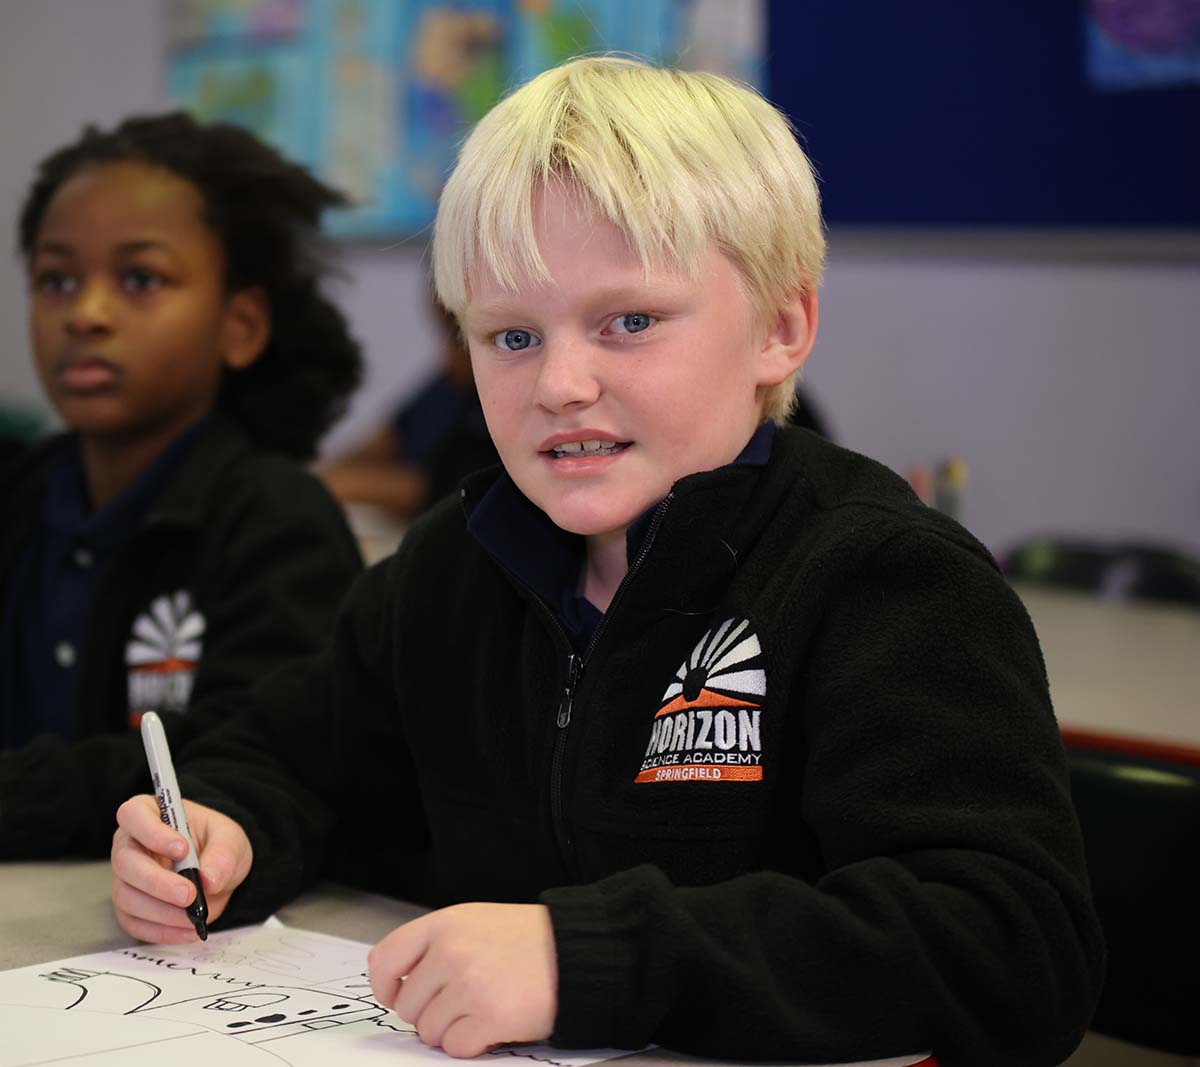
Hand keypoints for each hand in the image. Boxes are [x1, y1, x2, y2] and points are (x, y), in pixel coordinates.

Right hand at [111, 794, 252, 942]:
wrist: (218, 870)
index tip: (181, 849)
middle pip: (125, 862)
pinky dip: (160, 931)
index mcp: (150, 814)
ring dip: (160, 911)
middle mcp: (130, 845)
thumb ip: (223, 854)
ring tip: (193, 916)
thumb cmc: (216, 843)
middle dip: (157, 882)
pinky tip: (187, 931)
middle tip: (190, 894)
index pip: (134, 814)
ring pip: (126, 896)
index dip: (152, 832)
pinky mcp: (130, 907)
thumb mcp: (230, 839)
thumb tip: (208, 881)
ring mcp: (126, 878)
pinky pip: (134, 923)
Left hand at [368, 902, 557, 1058]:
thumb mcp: (475, 921)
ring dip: (452, 1029)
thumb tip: (399, 983)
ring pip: (429, 1031)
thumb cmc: (528, 939)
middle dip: (430, 1012)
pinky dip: (472, 1043)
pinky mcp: (491, 1016)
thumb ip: (436, 945)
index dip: (386, 986)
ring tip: (483, 1007)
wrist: (577, 950)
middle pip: (408, 1005)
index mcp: (444, 924)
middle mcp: (452, 951)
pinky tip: (494, 1023)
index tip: (398, 996)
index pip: (384, 960)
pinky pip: (455, 1047)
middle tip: (462, 1001)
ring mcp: (470, 984)